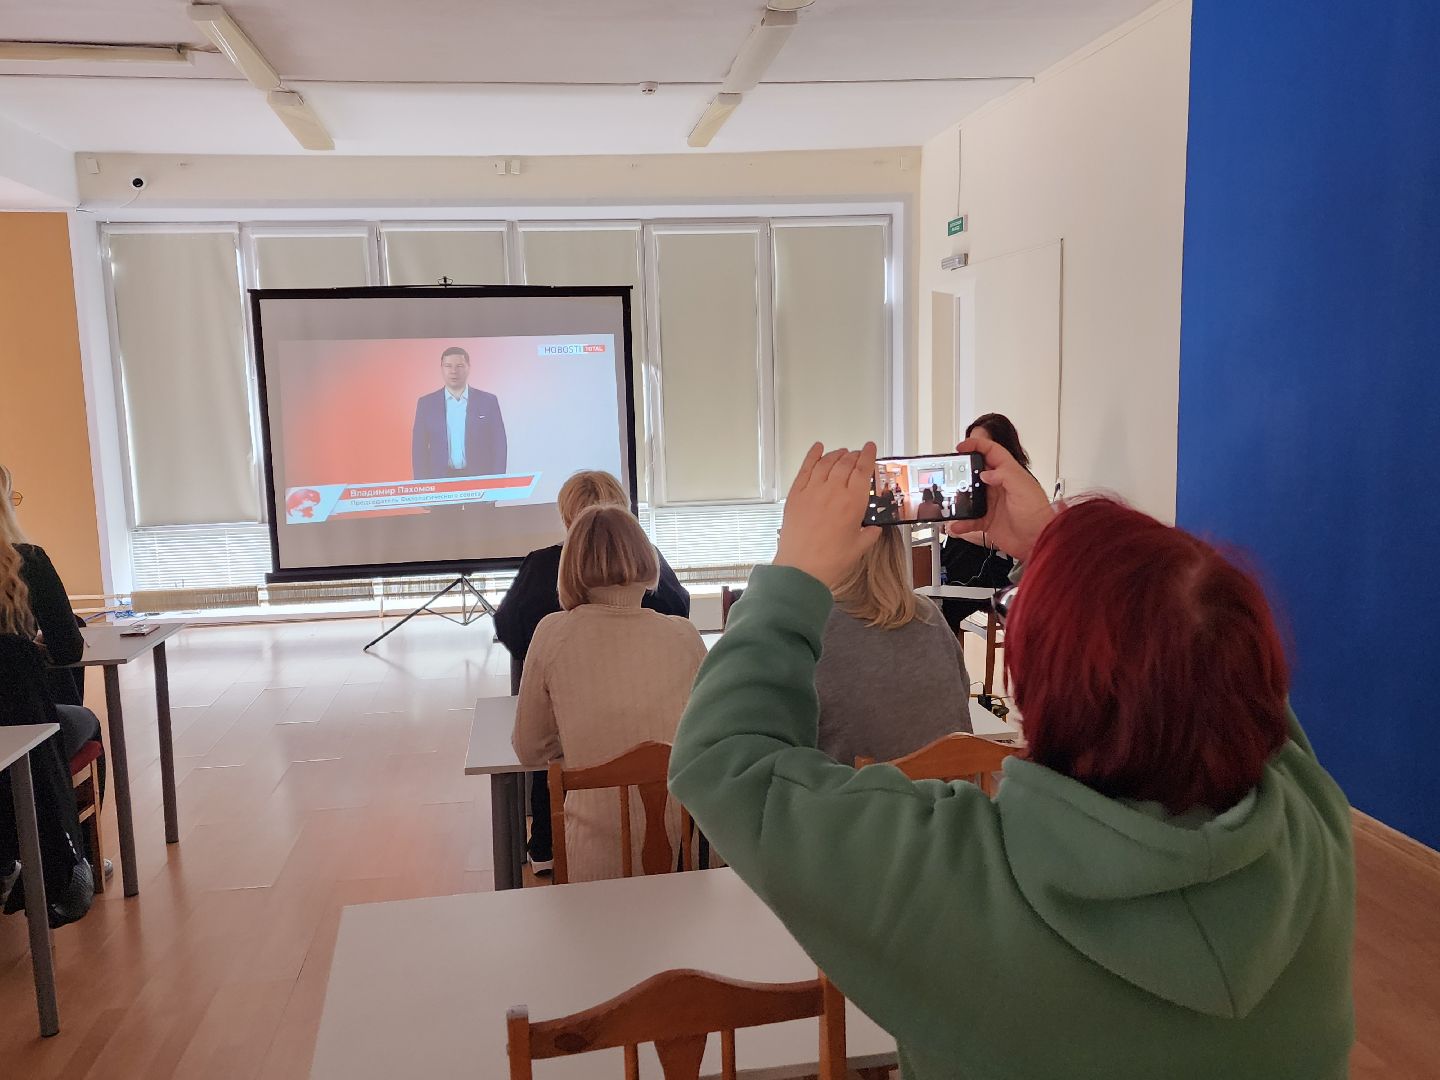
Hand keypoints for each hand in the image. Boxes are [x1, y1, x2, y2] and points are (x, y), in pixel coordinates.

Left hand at [775, 442, 881, 588]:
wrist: (801, 569)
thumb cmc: (829, 561)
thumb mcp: (859, 548)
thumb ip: (869, 534)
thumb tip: (873, 529)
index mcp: (852, 502)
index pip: (863, 470)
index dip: (868, 455)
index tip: (870, 448)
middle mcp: (833, 491)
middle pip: (845, 463)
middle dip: (853, 455)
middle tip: (856, 454)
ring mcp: (812, 491)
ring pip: (826, 462)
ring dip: (835, 454)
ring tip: (840, 453)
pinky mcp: (796, 495)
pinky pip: (805, 469)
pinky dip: (812, 456)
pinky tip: (817, 449)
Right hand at [946, 434, 1053, 561]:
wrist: (1037, 541)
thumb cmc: (1037, 514)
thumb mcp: (1023, 488)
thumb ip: (1005, 475)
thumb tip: (985, 473)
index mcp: (1009, 474)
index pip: (992, 452)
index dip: (977, 445)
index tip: (961, 447)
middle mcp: (999, 487)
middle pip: (976, 472)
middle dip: (962, 471)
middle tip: (951, 473)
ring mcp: (992, 504)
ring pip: (970, 496)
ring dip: (959, 498)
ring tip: (950, 500)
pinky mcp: (988, 520)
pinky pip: (970, 519)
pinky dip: (962, 522)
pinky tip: (958, 524)